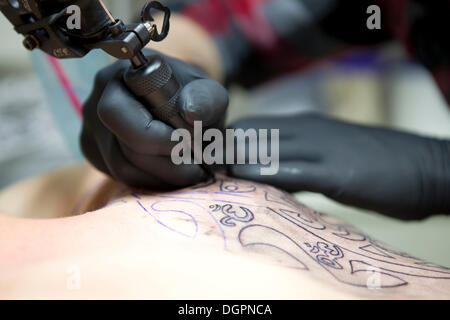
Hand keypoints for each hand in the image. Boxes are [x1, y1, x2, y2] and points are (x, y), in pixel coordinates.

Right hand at [81, 50, 227, 188]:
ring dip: (163, 176)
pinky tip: (173, 171)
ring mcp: (92, 132)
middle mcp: (94, 104)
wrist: (179, 102)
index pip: (119, 114)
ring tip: (190, 170)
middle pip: (122, 150)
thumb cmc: (190, 95)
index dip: (158, 137)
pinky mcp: (97, 155)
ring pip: (123, 170)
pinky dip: (153, 179)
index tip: (192, 144)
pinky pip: (122, 178)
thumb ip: (206, 98)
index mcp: (117, 78)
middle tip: (198, 167)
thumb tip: (191, 112)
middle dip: (167, 165)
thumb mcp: (206, 91)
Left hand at [228, 113, 449, 218]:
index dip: (226, 141)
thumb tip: (266, 170)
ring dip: (237, 160)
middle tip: (203, 166)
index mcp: (305, 122)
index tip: (210, 158)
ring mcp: (322, 149)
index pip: (251, 125)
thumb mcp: (328, 151)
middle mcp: (308, 130)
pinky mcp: (336, 172)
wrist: (423, 166)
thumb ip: (298, 158)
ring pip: (266, 148)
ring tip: (215, 173)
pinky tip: (246, 178)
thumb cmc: (374, 161)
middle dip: (223, 150)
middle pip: (251, 134)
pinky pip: (293, 171)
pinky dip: (265, 173)